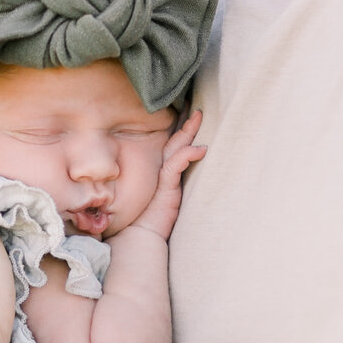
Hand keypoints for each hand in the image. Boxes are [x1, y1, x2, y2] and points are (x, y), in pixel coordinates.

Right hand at [133, 110, 206, 241]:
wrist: (141, 235)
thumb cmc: (153, 218)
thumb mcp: (169, 197)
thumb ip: (177, 181)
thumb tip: (195, 167)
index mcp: (161, 170)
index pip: (173, 145)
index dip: (183, 129)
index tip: (192, 113)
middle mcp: (159, 169)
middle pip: (174, 140)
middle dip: (186, 122)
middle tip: (195, 106)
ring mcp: (161, 175)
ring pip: (175, 147)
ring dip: (188, 132)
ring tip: (198, 116)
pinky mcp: (164, 186)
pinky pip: (176, 165)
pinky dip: (188, 155)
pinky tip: (201, 149)